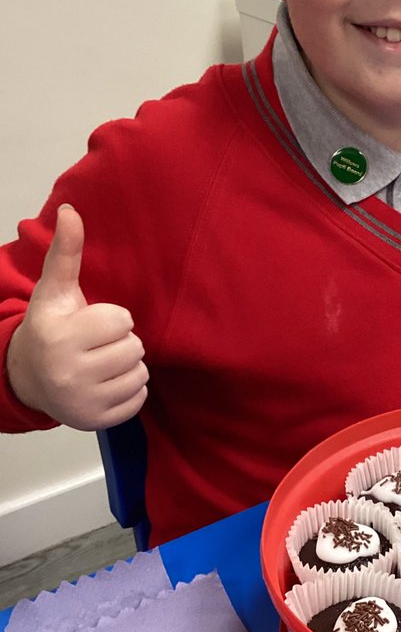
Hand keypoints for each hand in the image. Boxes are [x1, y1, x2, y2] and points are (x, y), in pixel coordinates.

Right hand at [7, 205, 147, 429]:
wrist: (30, 378)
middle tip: (97, 345)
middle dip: (121, 342)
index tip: (92, 324)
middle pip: (133, 348)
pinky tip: (107, 383)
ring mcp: (82, 403)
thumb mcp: (55, 290)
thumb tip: (70, 209)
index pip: (122, 321)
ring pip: (139, 373)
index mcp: (60, 338)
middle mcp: (68, 374)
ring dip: (128, 365)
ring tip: (102, 363)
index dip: (112, 318)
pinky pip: (139, 398)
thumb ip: (67, 252)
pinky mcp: (97, 422)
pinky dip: (130, 389)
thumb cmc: (52, 327)